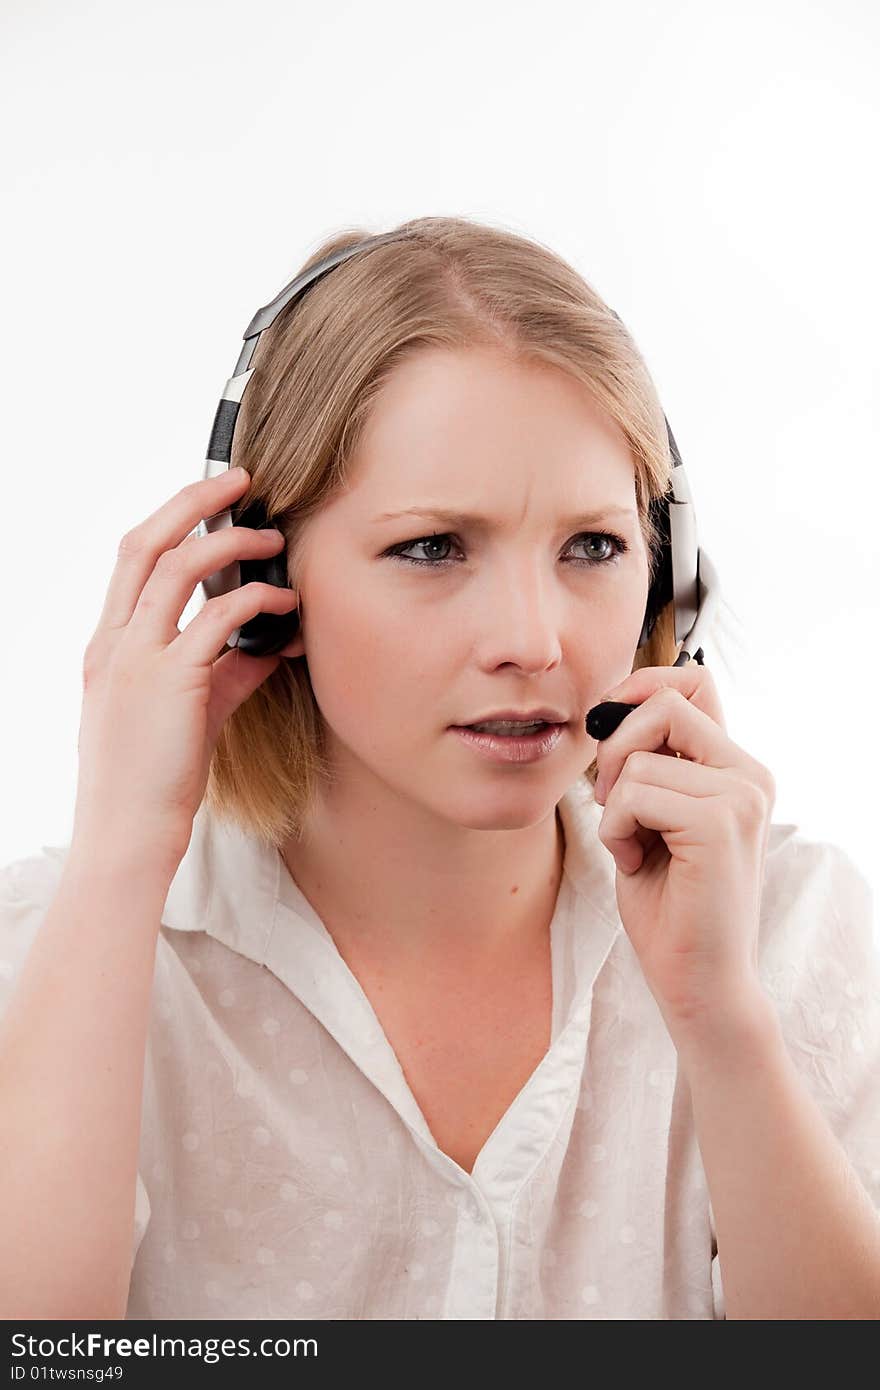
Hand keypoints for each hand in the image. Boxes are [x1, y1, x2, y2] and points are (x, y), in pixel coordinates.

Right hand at [71, 468, 298, 879]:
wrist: (128, 838)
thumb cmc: (154, 783)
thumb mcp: (189, 716)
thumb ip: (224, 672)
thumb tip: (269, 642)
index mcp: (107, 648)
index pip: (131, 560)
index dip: (171, 520)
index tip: (212, 502)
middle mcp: (112, 644)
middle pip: (143, 542)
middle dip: (192, 502)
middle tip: (240, 480)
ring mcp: (134, 661)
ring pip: (176, 567)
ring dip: (231, 544)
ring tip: (273, 541)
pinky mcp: (169, 684)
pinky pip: (216, 620)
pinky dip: (256, 602)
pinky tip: (285, 607)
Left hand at [592, 664, 775, 1038]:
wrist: (698, 982)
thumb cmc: (670, 906)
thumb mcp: (653, 818)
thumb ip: (650, 765)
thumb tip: (610, 711)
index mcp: (736, 768)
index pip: (694, 682)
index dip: (641, 687)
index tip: (607, 724)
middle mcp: (749, 774)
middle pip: (666, 704)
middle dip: (615, 748)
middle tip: (611, 803)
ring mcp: (740, 797)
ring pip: (639, 758)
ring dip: (613, 806)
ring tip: (636, 848)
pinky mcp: (720, 824)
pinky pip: (634, 794)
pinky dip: (616, 830)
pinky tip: (638, 863)